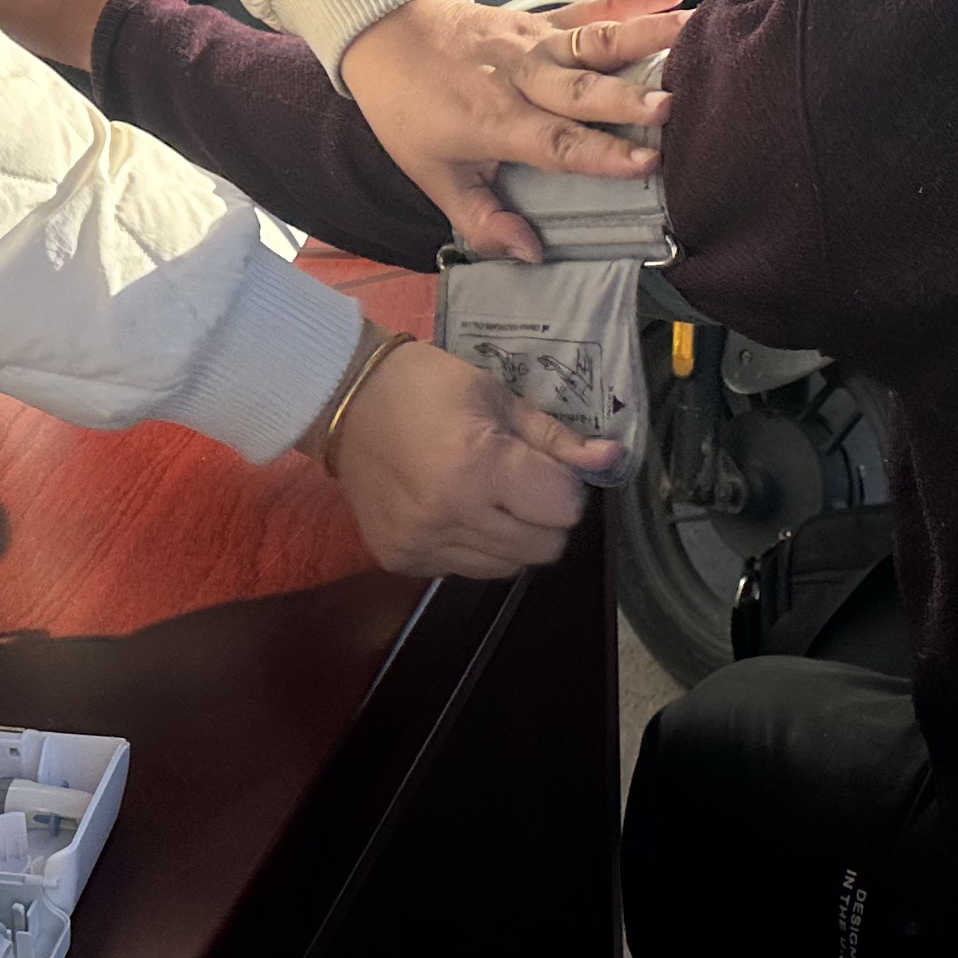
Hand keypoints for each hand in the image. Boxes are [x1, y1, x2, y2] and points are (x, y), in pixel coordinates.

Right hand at [317, 338, 622, 576]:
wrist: (344, 402)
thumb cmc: (426, 386)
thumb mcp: (498, 397)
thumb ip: (556, 439)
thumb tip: (612, 460)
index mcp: (479, 466)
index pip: (563, 509)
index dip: (565, 486)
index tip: (545, 466)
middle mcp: (450, 515)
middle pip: (543, 548)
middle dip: (545, 517)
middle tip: (521, 483)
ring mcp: (422, 544)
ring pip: (507, 568)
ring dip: (511, 537)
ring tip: (486, 496)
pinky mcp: (401, 561)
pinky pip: (464, 571)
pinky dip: (472, 546)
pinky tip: (453, 509)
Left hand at [336, 0, 686, 262]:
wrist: (385, 31)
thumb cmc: (409, 108)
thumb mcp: (431, 175)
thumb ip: (481, 219)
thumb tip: (528, 253)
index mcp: (495, 120)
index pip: (557, 143)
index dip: (601, 155)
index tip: (647, 164)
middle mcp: (521, 77)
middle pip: (582, 90)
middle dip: (628, 99)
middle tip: (674, 107)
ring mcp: (535, 42)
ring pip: (597, 39)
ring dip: (647, 35)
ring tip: (695, 32)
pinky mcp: (544, 20)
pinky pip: (593, 7)